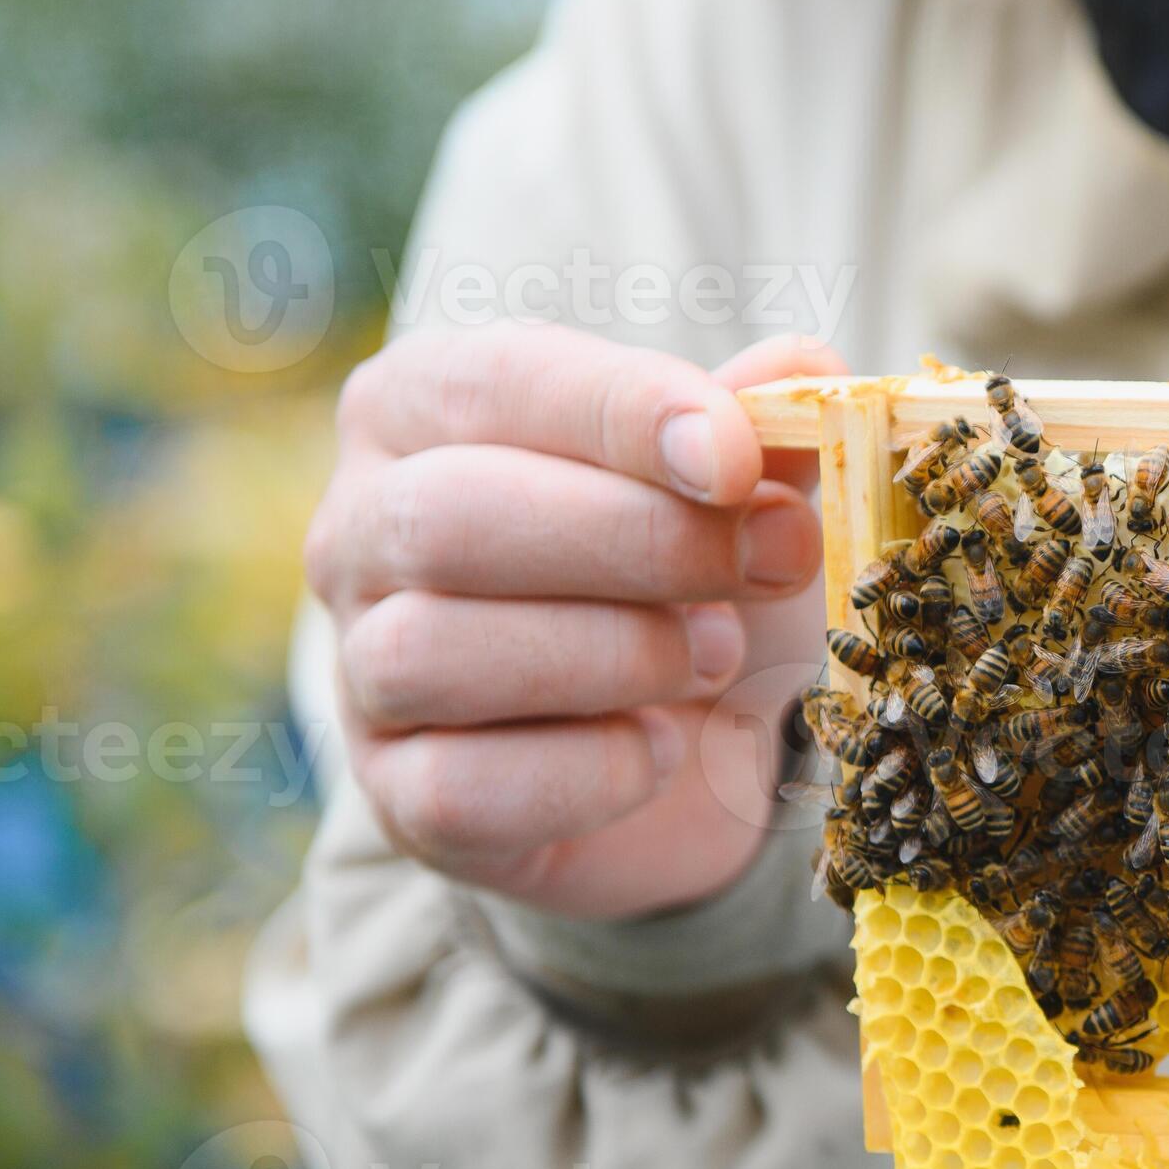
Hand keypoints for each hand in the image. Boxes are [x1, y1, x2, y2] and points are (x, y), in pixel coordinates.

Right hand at [307, 325, 843, 918]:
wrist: (688, 754)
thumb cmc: (693, 581)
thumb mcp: (736, 493)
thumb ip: (760, 428)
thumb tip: (807, 371)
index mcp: (422, 409)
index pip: (495, 382)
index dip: (623, 413)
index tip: (737, 460)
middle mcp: (361, 529)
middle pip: (449, 518)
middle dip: (638, 541)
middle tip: (774, 562)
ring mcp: (364, 671)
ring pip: (433, 654)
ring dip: (615, 653)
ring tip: (717, 654)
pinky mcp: (403, 797)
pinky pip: (463, 787)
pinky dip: (591, 769)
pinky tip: (664, 747)